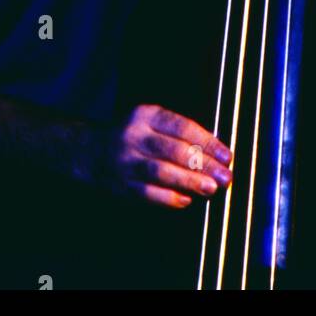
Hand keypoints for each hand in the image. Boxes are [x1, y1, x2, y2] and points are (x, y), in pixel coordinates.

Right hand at [93, 104, 232, 208]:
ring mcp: (125, 161)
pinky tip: (186, 200)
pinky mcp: (120, 185)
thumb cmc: (132, 136)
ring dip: (189, 181)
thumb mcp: (150, 121)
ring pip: (161, 172)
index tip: (226, 155)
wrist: (89, 151)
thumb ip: (178, 133)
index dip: (207, 142)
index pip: (182, 127)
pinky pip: (147, 193)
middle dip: (203, 165)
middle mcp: (134, 135)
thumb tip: (214, 153)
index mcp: (145, 114)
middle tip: (225, 176)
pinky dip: (169, 198)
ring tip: (211, 189)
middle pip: (174, 150)